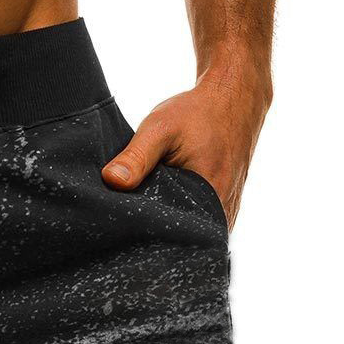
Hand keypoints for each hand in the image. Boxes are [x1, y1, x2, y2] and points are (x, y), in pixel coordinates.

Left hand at [102, 64, 271, 226]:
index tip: (126, 230)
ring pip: (191, 236)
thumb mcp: (161, 129)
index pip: (175, 238)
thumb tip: (110, 181)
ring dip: (169, 230)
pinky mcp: (224, 212)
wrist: (233, 101)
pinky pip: (199, 227)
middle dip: (157, 237)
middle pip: (182, 242)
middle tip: (130, 228)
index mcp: (210, 201)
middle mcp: (222, 216)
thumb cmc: (198, 113)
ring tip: (148, 220)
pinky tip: (165, 211)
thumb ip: (136, 156)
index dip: (148, 237)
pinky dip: (181, 221)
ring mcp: (226, 217)